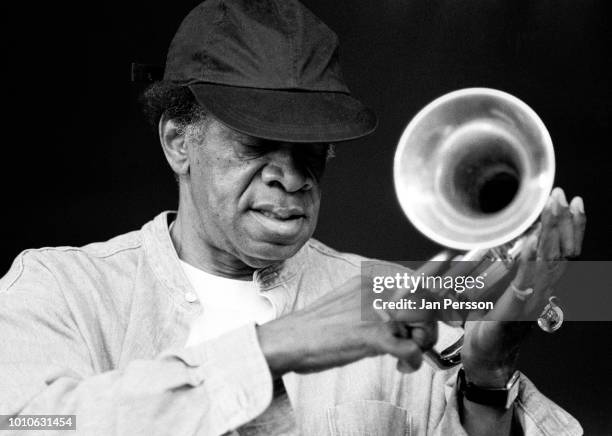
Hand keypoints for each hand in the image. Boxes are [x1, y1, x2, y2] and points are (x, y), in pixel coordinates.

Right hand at [256, 275, 438, 376]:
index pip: (421, 279)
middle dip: (430, 324)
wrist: (292, 338)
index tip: (441, 312)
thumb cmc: (320, 323)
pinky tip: (402, 366)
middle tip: (418, 340)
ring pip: (425, 322)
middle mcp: (378, 288)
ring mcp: (376, 310)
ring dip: (423, 342)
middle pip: (428, 300)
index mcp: (372, 277)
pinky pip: (411, 349)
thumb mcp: (352, 297)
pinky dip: (412, 362)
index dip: (437, 298)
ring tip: (407, 352)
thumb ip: (380, 297)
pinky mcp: (372, 336)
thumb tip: (411, 308)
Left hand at [460, 187, 585, 385]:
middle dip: (562, 222)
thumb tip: (518, 240)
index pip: (566, 252)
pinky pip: (524, 282)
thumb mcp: (506, 288)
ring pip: (548, 263)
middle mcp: (543, 292)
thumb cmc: (493, 322)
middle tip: (560, 195)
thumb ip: (515, 268)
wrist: (487, 356)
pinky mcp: (514, 312)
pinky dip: (529, 260)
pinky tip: (531, 241)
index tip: (573, 202)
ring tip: (551, 209)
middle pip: (562, 252)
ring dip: (550, 234)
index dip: (572, 227)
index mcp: (542, 285)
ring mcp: (531, 303)